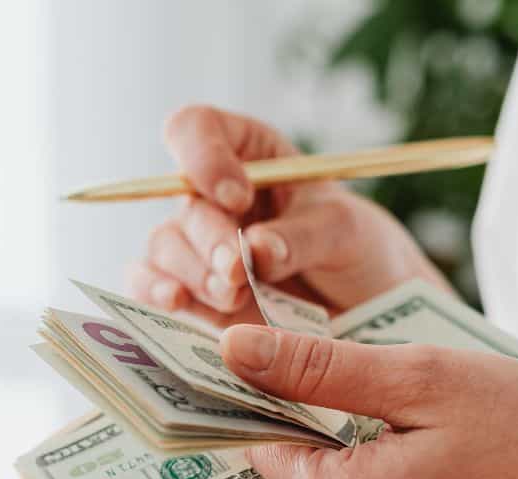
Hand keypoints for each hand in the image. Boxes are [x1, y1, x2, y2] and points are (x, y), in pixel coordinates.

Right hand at [127, 105, 447, 329]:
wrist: (368, 310)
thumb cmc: (358, 250)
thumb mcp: (346, 230)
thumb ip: (302, 235)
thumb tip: (254, 250)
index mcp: (248, 154)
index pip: (197, 129)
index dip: (203, 156)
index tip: (237, 196)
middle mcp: (213, 196)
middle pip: (183, 201)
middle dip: (209, 238)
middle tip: (238, 270)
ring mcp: (198, 246)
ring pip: (164, 246)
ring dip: (194, 272)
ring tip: (234, 296)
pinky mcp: (192, 293)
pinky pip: (150, 284)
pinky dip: (154, 291)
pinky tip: (174, 302)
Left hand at [218, 325, 517, 478]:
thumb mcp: (421, 378)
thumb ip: (316, 367)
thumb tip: (231, 348)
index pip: (256, 449)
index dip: (252, 397)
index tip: (255, 356)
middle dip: (288, 431)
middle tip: (311, 370)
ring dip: (327, 463)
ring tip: (369, 405)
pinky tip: (402, 449)